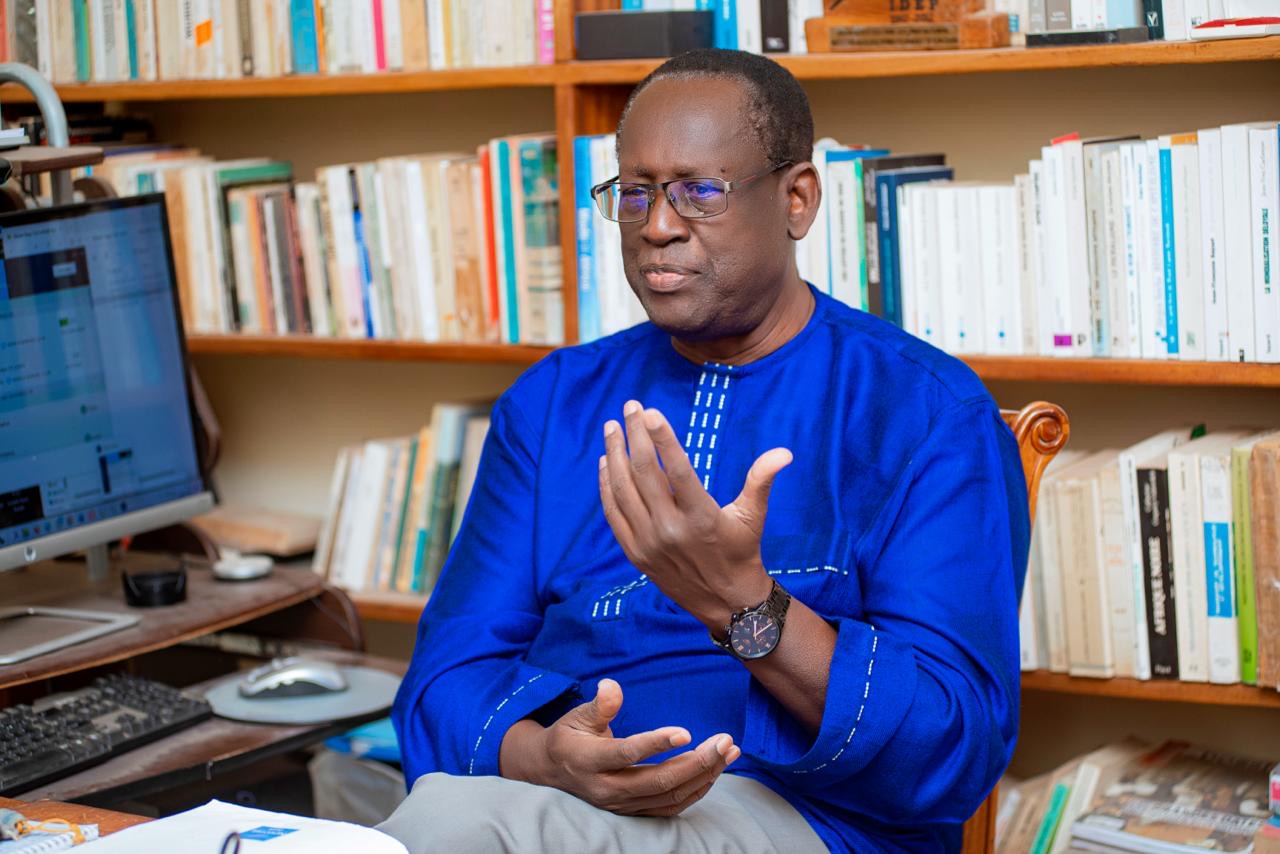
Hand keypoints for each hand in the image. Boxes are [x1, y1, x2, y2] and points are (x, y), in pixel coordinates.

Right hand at [499, 679, 739, 816]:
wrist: (552, 772)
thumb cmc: (569, 737)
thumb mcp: (577, 716)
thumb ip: (599, 705)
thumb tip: (611, 686)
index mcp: (590, 761)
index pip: (626, 754)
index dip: (656, 743)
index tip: (686, 731)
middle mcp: (607, 788)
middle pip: (658, 782)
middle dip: (697, 762)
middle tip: (724, 740)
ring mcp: (621, 804)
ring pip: (669, 796)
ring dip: (704, 775)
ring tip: (728, 752)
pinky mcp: (634, 811)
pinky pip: (671, 806)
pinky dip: (697, 790)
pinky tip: (715, 770)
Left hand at [599, 400, 790, 630]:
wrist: (724, 602)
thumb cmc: (741, 551)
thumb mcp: (753, 516)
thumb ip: (761, 481)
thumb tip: (784, 453)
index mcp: (702, 518)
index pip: (678, 470)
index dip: (663, 439)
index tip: (649, 412)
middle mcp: (671, 530)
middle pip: (644, 473)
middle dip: (633, 436)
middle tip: (630, 407)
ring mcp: (649, 542)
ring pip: (623, 490)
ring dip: (615, 454)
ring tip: (612, 428)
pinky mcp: (634, 552)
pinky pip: (613, 513)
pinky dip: (606, 485)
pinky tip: (606, 461)